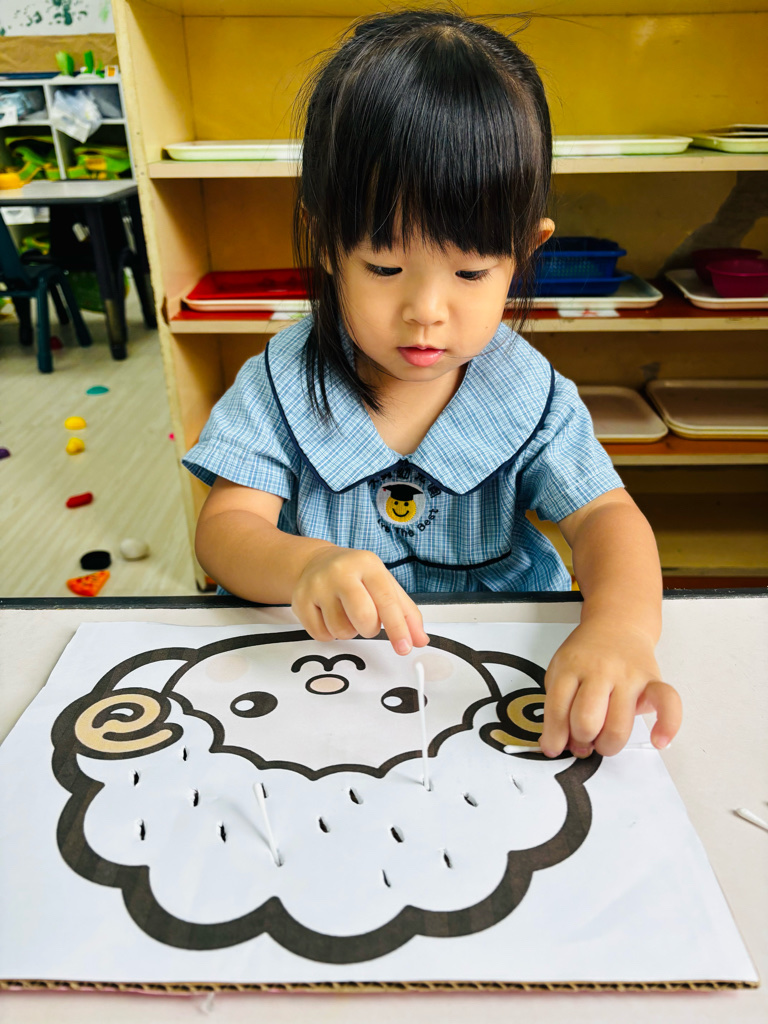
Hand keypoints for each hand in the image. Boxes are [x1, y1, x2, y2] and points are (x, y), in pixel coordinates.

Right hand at [292, 547, 429, 654]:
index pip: (387, 600)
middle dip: (370, 629)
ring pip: (341, 630)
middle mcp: (341, 571)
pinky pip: (321, 634)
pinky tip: (330, 616)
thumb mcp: (384, 584)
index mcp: (368, 564)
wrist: (316, 562)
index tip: (405, 647)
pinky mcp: (299, 600)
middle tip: (367, 621)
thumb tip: (420, 639)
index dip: (398, 628)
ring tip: (346, 614)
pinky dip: (330, 634)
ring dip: (349, 631)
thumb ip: (405, 612)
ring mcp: (317, 584)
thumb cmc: (356, 576)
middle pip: (363, 618)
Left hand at [539, 622, 681, 757]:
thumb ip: (558, 705)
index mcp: (570, 667)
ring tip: (604, 740)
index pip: (557, 710)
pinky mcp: (653, 680)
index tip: (553, 748)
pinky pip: (668, 704)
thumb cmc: (587, 654)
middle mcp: (600, 671)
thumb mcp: (561, 670)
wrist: (617, 624)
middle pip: (586, 721)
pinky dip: (667, 726)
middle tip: (583, 739)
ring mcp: (628, 675)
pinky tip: (659, 740)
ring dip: (607, 745)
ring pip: (617, 726)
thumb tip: (562, 744)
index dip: (554, 737)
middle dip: (582, 741)